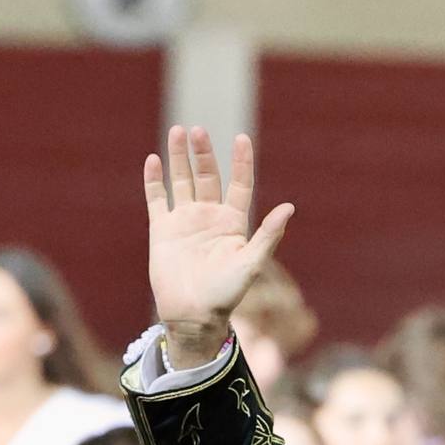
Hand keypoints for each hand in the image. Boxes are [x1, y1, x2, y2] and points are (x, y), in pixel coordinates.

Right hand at [146, 128, 294, 366]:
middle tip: (197, 130)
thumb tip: (289, 207)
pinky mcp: (162, 229)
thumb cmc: (227, 293)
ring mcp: (185, 221)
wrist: (193, 314)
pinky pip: (157, 198)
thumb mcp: (251, 263)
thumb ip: (268, 235)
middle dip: (203, 153)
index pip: (239, 184)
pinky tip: (155, 160)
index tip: (242, 138)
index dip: (241, 161)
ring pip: (182, 181)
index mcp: (234, 222)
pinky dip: (155, 180)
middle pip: (208, 176)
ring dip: (179, 158)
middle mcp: (210, 217)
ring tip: (179, 132)